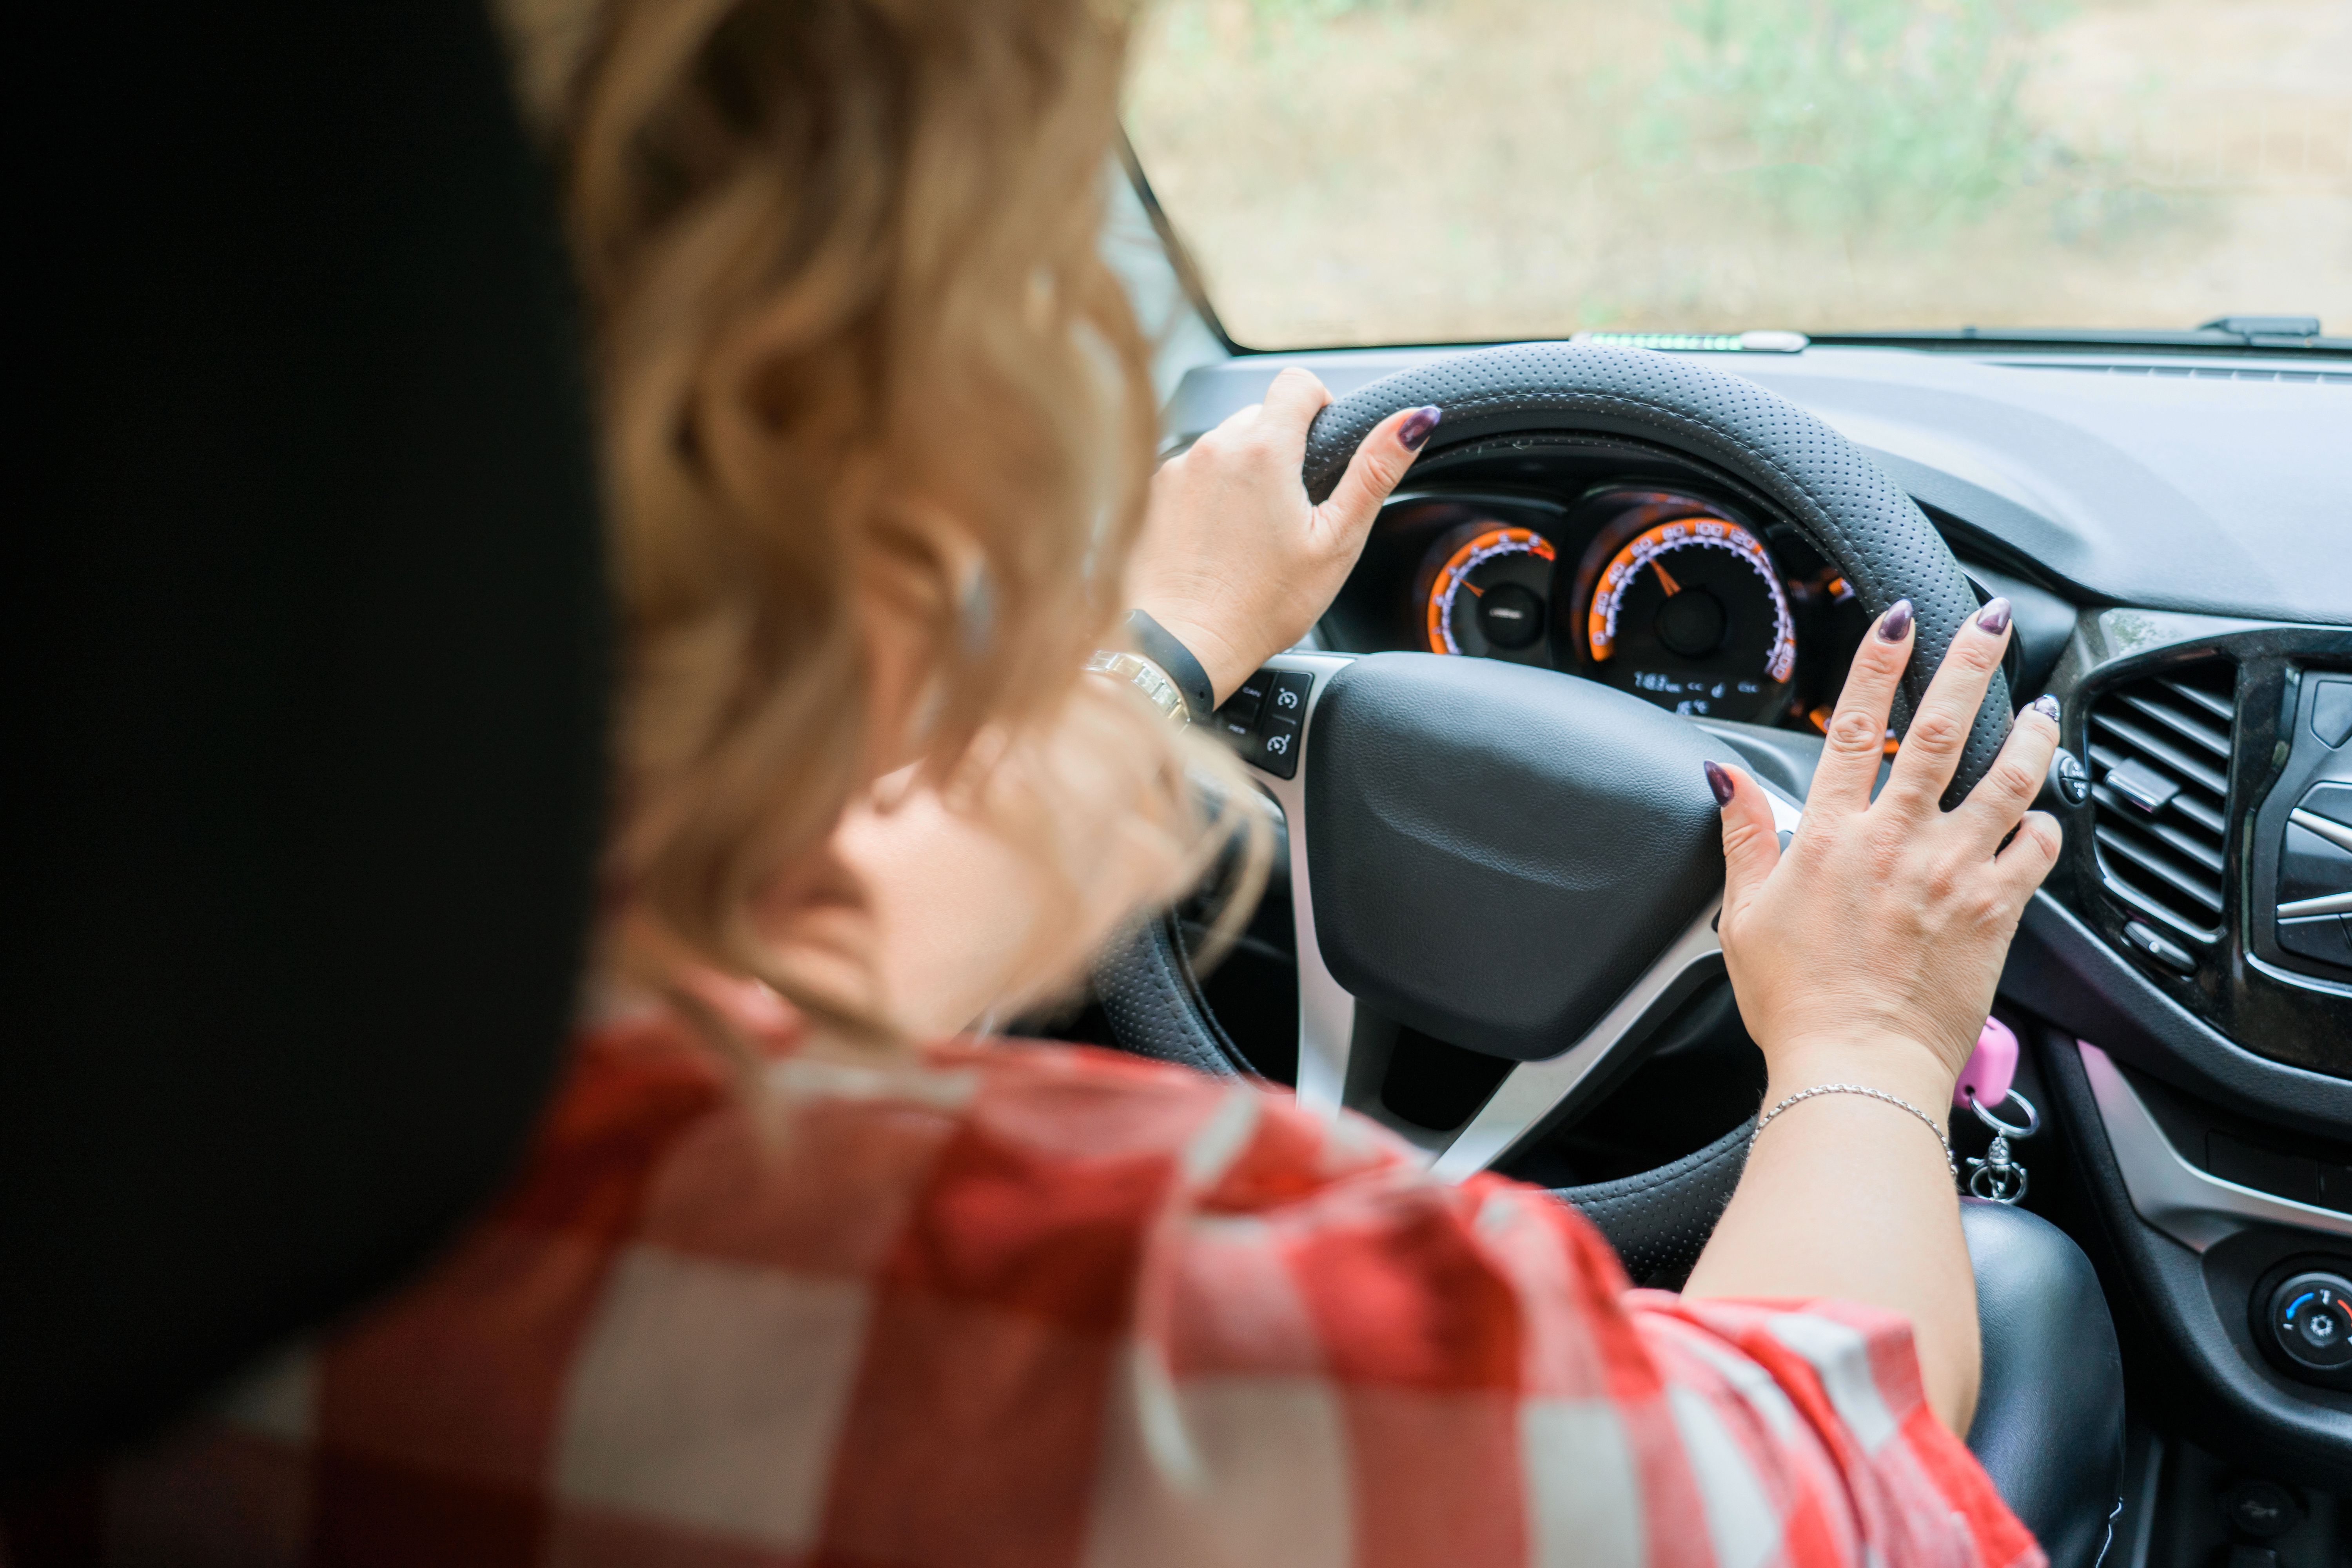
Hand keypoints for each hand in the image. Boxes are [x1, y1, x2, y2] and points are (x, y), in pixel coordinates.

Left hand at [1128, 367, 1438, 702]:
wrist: (1183, 645)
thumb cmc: (1260, 605)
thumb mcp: (1336, 541)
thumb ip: (1374, 472)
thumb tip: (1413, 420)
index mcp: (1262, 450)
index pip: (1297, 383)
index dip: (1320, 404)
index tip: (1323, 444)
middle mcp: (1213, 447)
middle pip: (1261, 415)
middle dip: (1283, 447)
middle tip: (1293, 508)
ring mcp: (1178, 468)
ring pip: (1225, 443)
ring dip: (1245, 470)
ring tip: (1255, 529)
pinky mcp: (1155, 492)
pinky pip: (1194, 471)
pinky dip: (1212, 493)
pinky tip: (1222, 538)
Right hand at [1708, 598, 2063, 1104]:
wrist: (1856, 1068)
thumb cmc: (1797, 1002)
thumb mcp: (1744, 914)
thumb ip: (1745, 835)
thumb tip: (1726, 777)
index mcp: (1831, 837)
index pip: (1856, 727)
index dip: (1876, 664)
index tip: (1895, 618)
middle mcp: (1897, 841)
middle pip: (1942, 730)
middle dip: (1969, 664)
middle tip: (1991, 621)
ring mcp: (1953, 873)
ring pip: (2007, 778)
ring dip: (2029, 733)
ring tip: (2040, 706)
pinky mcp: (1996, 911)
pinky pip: (2036, 850)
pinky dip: (2043, 823)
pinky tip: (2042, 814)